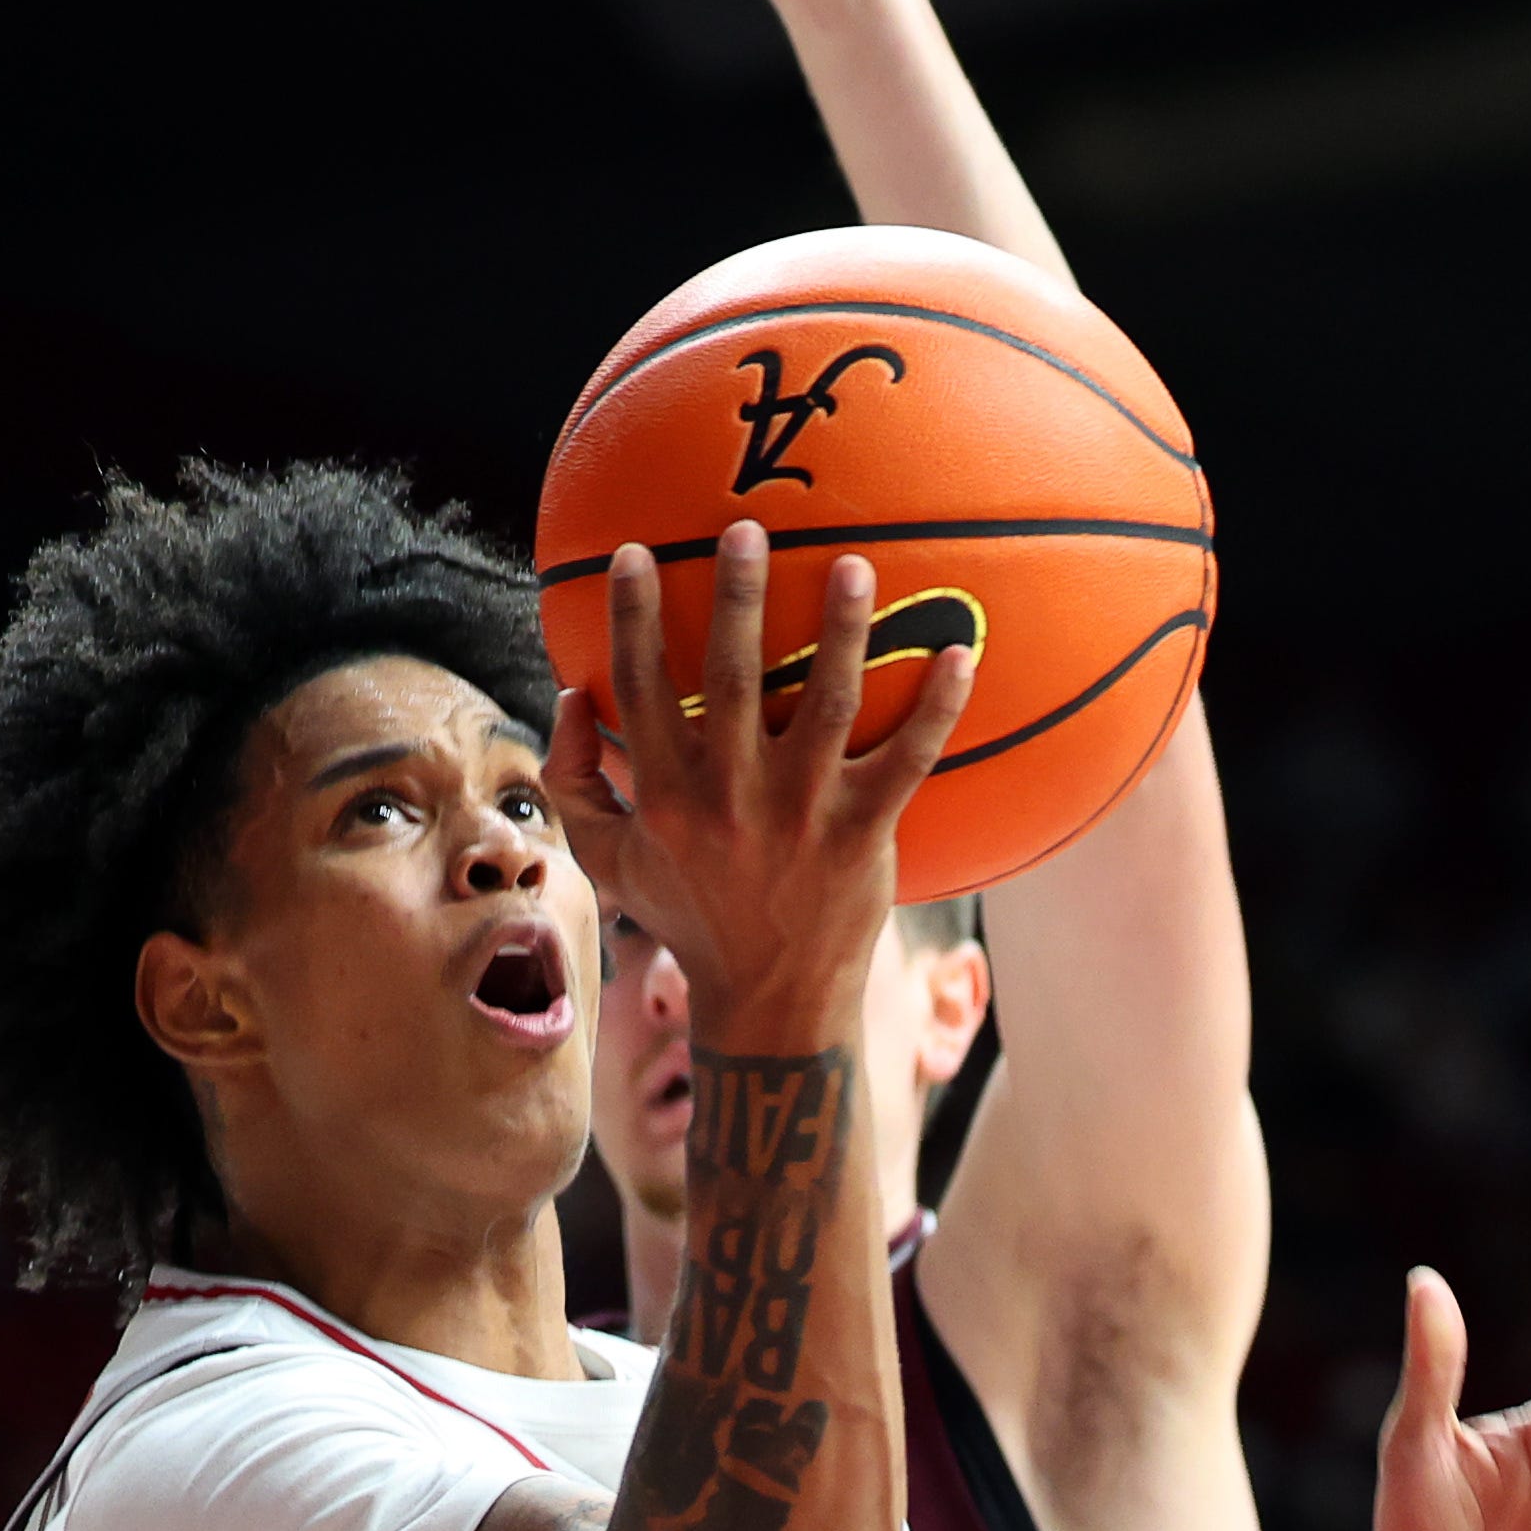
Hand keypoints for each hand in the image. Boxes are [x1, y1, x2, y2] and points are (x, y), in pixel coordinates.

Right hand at [542, 523, 974, 1056]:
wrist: (769, 1000)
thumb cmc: (689, 917)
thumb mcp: (611, 862)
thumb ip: (573, 783)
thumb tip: (569, 696)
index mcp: (665, 796)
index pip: (641, 689)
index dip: (635, 618)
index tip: (636, 554)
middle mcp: (731, 798)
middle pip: (731, 677)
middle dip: (737, 598)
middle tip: (748, 530)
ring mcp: (802, 814)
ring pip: (824, 702)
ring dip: (841, 630)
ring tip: (853, 566)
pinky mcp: (864, 833)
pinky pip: (907, 758)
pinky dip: (936, 706)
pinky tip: (961, 652)